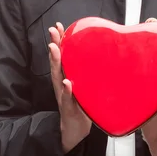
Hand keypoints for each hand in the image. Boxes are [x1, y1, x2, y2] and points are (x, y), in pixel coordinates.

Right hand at [48, 22, 91, 153]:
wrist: (76, 129)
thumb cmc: (82, 104)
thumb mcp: (85, 84)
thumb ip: (87, 71)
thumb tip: (103, 53)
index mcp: (67, 76)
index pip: (62, 55)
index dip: (59, 40)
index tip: (58, 26)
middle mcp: (62, 83)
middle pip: (56, 62)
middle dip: (54, 46)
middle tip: (53, 33)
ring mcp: (63, 95)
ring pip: (57, 77)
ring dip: (56, 62)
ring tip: (54, 49)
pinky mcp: (68, 107)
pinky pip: (67, 98)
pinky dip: (67, 90)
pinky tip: (67, 83)